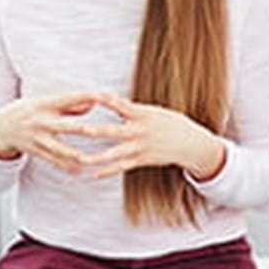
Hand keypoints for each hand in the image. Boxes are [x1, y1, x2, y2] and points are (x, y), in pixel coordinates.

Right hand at [0, 92, 97, 171]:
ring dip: (75, 154)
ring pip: (59, 148)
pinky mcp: (35, 150)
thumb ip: (70, 104)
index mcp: (46, 103)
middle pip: (66, 125)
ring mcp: (37, 137)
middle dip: (82, 129)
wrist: (2, 126)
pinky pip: (52, 160)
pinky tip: (78, 170)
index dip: (90, 97)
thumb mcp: (46, 102)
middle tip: (100, 131)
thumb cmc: (31, 111)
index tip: (107, 98)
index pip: (72, 98)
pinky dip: (66, 165)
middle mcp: (41, 120)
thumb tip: (92, 103)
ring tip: (90, 160)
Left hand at [66, 93, 225, 180]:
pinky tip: (93, 174)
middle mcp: (140, 132)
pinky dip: (107, 171)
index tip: (89, 94)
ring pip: (114, 154)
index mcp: (142, 115)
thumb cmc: (171, 124)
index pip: (119, 104)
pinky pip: (121, 167)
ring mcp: (140, 148)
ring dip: (96, 157)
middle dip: (94, 130)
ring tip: (79, 158)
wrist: (191, 144)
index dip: (104, 99)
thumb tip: (113, 103)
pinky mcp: (142, 160)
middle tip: (76, 128)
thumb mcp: (154, 112)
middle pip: (112, 131)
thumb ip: (133, 111)